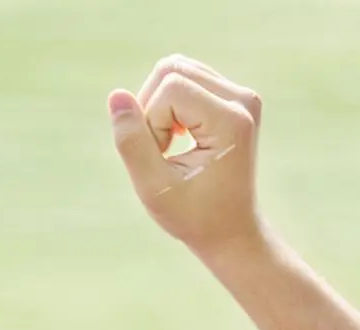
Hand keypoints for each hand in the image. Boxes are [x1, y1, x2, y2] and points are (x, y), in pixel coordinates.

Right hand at [109, 56, 263, 262]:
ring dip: (158, 108)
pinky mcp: (234, 97)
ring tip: (168, 146)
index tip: (160, 158)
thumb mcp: (153, 187)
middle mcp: (242, 98)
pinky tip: (178, 139)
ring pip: (177, 70)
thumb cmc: (193, 216)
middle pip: (172, 69)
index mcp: (231, 118)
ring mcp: (241, 95)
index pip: (169, 87)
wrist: (231, 231)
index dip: (150, 122)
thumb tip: (116, 96)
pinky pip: (187, 80)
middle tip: (159, 151)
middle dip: (151, 109)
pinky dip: (170, 107)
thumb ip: (132, 142)